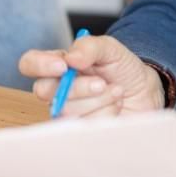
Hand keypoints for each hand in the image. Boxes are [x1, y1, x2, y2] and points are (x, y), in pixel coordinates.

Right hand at [17, 33, 164, 117]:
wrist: (145, 91)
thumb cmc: (122, 69)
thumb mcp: (111, 48)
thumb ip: (90, 46)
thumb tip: (71, 58)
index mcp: (58, 65)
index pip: (30, 63)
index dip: (40, 65)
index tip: (63, 65)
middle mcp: (57, 89)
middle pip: (45, 91)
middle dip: (78, 87)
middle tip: (102, 83)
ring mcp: (66, 111)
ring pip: (67, 111)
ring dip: (98, 100)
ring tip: (117, 92)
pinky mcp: (79, 130)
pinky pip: (84, 126)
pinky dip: (105, 114)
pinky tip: (115, 106)